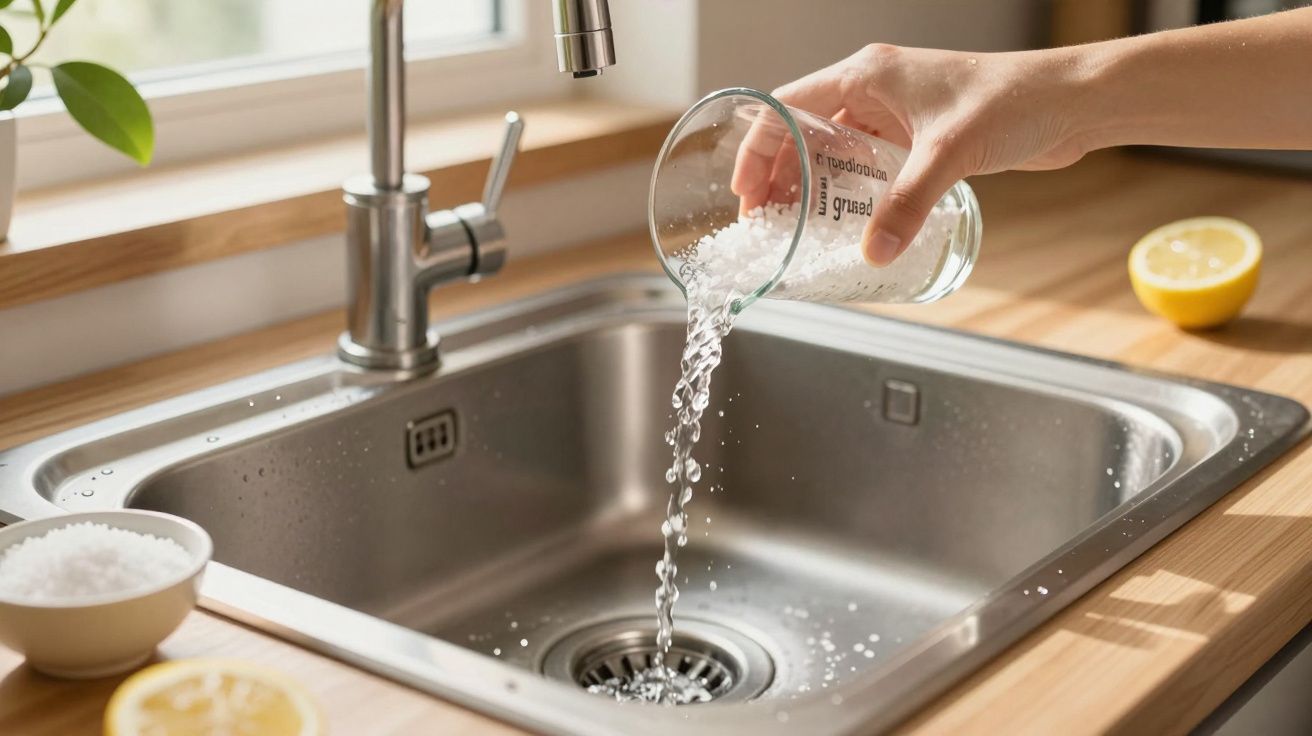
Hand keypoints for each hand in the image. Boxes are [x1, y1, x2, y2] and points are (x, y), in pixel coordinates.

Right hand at [733, 44, 1091, 264]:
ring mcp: (896, 114)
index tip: (746, 194)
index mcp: (866, 75)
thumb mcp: (948, 154)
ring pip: (833, 150)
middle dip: (778, 175)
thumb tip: (874, 253)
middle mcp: (874, 90)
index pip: (786, 107)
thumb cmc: (1013, 102)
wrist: (1071, 102)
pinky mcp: (918, 138)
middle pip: (802, 131)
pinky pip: (866, 166)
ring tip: (796, 227)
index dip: (757, 150)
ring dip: (812, 186)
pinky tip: (845, 222)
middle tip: (767, 221)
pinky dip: (848, 191)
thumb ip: (906, 205)